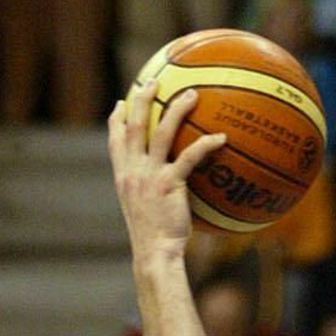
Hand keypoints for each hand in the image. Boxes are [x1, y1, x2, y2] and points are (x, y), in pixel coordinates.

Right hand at [109, 83, 225, 267]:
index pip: (115, 141)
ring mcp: (149, 176)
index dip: (116, 119)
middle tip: (154, 80)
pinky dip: (206, 144)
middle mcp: (133, 172)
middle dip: (142, 98)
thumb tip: (170, 190)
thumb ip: (151, 195)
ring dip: (176, 108)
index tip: (120, 103)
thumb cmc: (154, 241)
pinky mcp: (169, 184)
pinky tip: (221, 137)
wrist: (155, 255)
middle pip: (134, 125)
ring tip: (192, 93)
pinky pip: (189, 156)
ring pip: (161, 131)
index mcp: (123, 177)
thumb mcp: (145, 214)